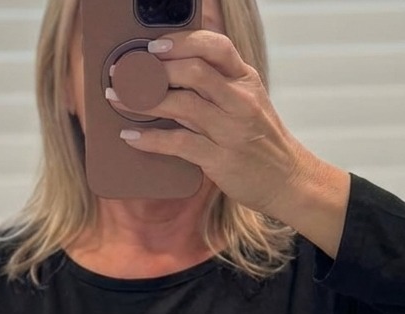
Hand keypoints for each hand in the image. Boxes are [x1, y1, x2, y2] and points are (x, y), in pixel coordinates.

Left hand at [112, 29, 316, 218]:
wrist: (287, 180)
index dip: (181, 41)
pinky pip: (179, 143)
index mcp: (245, 80)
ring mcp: (231, 131)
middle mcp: (240, 101)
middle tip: (125, 73)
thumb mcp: (247, 103)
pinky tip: (131, 136)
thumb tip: (172, 70)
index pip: (215, 46)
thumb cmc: (261, 142)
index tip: (153, 46)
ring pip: (182, 104)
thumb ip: (217, 84)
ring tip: (118, 98)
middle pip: (194, 71)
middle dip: (153, 69)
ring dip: (143, 100)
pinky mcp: (221, 160)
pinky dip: (150, 139)